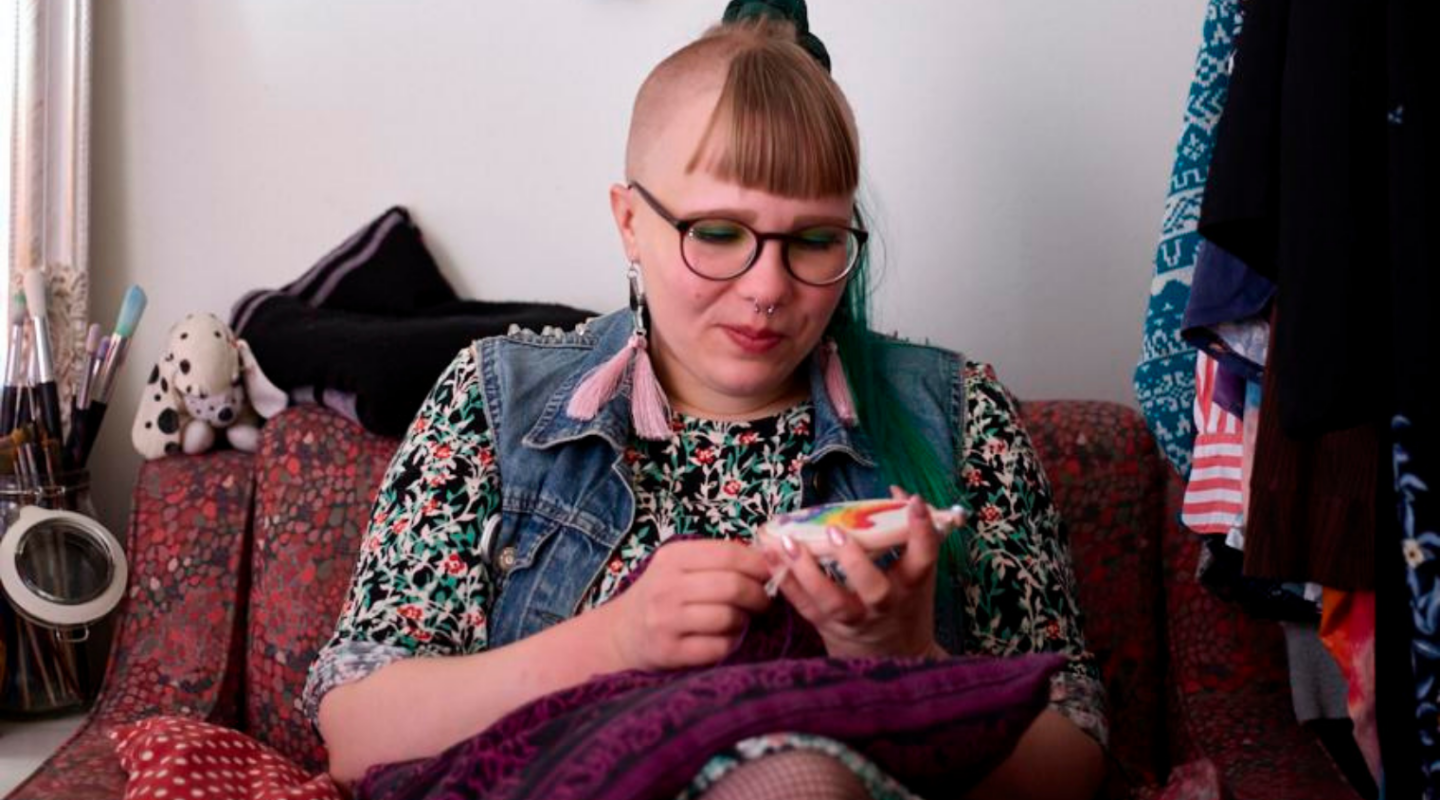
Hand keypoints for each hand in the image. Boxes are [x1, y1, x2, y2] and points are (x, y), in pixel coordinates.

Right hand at [603, 539, 772, 671]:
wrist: (622, 633)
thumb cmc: (662, 595)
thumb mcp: (680, 566)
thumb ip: (717, 560)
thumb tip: (769, 558)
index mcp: (673, 557)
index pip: (729, 554)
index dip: (758, 564)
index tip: (770, 573)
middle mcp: (666, 586)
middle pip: (733, 586)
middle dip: (758, 595)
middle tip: (762, 601)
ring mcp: (665, 620)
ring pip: (729, 617)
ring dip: (745, 620)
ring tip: (740, 619)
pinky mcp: (669, 651)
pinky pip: (719, 647)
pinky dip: (732, 643)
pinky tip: (725, 638)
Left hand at [771, 488, 955, 657]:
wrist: (893, 657)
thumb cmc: (906, 604)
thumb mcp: (917, 572)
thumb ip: (907, 531)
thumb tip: (896, 491)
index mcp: (911, 585)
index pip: (923, 558)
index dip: (921, 532)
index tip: (914, 504)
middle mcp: (883, 604)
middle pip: (873, 588)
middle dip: (854, 561)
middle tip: (834, 531)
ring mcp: (853, 618)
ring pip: (831, 600)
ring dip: (807, 571)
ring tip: (787, 542)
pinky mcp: (824, 625)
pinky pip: (803, 605)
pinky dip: (785, 581)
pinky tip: (769, 555)